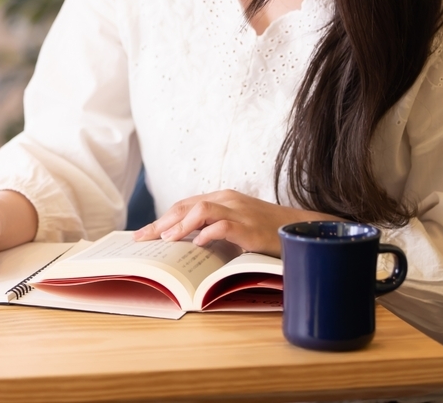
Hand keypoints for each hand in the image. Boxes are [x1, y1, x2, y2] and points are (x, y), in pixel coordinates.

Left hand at [133, 189, 338, 256]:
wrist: (299, 228)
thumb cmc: (266, 230)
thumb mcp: (235, 227)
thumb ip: (213, 229)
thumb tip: (185, 244)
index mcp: (222, 198)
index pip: (184, 204)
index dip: (162, 219)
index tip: (143, 234)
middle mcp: (227, 199)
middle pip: (186, 205)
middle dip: (161, 223)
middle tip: (143, 239)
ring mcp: (239, 211)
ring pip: (201, 209)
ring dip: (180, 225)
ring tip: (167, 240)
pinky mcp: (249, 227)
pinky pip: (223, 225)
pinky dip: (208, 234)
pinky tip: (198, 244)